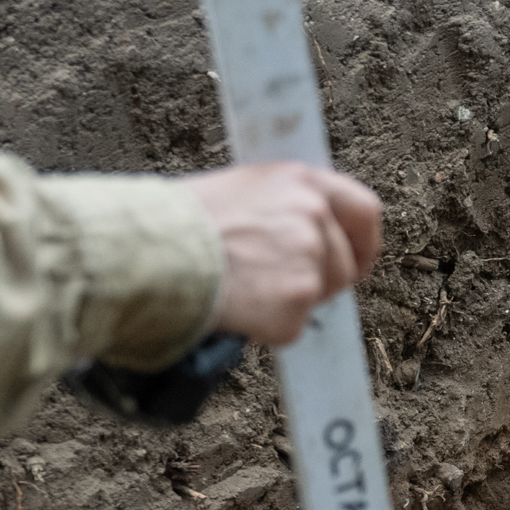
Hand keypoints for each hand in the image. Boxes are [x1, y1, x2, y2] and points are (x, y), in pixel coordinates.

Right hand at [182, 163, 383, 344]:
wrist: (145, 254)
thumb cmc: (173, 223)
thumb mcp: (236, 191)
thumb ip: (280, 209)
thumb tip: (298, 233)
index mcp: (300, 181)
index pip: (364, 210)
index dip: (362, 241)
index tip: (357, 259)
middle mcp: (313, 215)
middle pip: (345, 264)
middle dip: (321, 281)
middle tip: (278, 286)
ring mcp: (309, 258)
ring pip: (320, 297)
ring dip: (289, 303)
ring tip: (241, 289)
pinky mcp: (297, 299)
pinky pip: (291, 326)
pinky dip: (266, 328)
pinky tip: (233, 307)